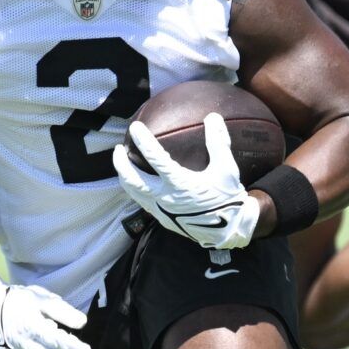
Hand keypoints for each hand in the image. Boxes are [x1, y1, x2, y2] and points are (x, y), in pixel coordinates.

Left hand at [112, 115, 261, 250]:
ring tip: (123, 164)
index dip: (142, 141)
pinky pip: (142, 202)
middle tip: (119, 148)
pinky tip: (139, 182)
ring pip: (133, 192)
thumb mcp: (226, 169)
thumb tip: (213, 117)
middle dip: (121, 162)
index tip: (135, 127)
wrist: (228, 231)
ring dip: (124, 177)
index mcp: (179, 184)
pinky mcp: (163, 219)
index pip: (154, 158)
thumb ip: (218, 142)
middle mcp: (165, 198)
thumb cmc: (227, 199)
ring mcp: (161, 210)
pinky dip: (135, 189)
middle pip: (132, 179)